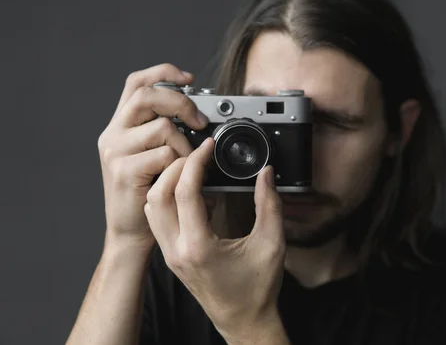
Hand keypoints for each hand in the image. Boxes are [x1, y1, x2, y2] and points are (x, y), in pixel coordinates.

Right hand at [97, 63, 207, 247]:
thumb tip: (199, 113)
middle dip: (182, 103)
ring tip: (187, 163)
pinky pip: (165, 155)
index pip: (136, 83)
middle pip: (147, 95)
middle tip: (200, 122)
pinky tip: (179, 176)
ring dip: (186, 144)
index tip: (189, 78)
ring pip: (163, 127)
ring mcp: (115, 152)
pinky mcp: (123, 171)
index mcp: (121, 125)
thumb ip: (166, 132)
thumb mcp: (153, 155)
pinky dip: (181, 164)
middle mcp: (113, 134)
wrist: (130, 230)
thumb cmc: (148, 191)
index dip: (163, 73)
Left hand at [144, 137, 285, 340]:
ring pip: (151, 206)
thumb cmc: (256, 290)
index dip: (196, 162)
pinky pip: (156, 218)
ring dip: (167, 181)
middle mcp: (177, 250)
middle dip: (176, 167)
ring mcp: (170, 254)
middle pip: (158, 194)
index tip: (208, 148)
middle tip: (197, 154)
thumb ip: (269, 205)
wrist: (243, 320)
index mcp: (200, 247)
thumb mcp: (272, 244)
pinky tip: (189, 192)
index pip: (185, 192)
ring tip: (191, 169)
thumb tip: (266, 174)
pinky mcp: (170, 254)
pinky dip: (166, 197)